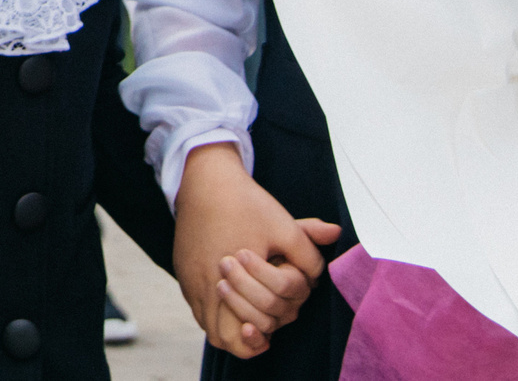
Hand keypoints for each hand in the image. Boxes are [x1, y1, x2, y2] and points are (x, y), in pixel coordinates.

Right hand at [173, 142, 341, 357]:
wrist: (204, 180)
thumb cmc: (245, 203)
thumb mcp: (283, 225)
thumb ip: (309, 252)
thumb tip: (334, 250)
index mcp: (234, 277)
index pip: (251, 324)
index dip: (270, 321)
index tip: (278, 308)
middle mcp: (207, 285)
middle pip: (225, 337)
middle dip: (253, 326)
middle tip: (269, 310)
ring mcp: (191, 282)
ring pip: (209, 328)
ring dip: (233, 327)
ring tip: (254, 315)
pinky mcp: (183, 275)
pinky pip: (199, 310)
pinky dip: (218, 313)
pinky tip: (236, 297)